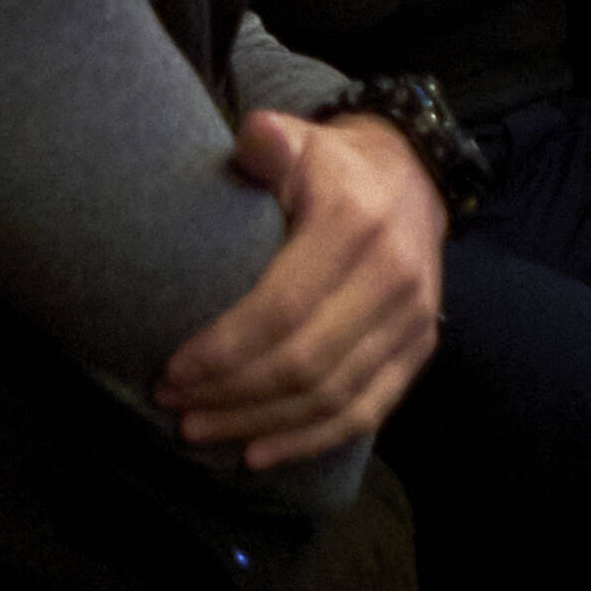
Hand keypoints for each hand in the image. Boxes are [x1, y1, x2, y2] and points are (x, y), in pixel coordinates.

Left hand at [158, 111, 448, 468]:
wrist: (414, 177)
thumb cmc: (333, 167)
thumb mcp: (302, 141)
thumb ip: (272, 142)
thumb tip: (254, 136)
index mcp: (356, 225)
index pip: (282, 308)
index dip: (222, 350)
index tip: (171, 370)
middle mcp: (393, 276)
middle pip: (304, 362)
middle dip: (230, 394)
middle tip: (173, 406)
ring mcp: (413, 318)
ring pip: (333, 396)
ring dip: (260, 423)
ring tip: (200, 430)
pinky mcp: (420, 347)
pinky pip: (368, 410)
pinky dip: (312, 440)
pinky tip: (259, 454)